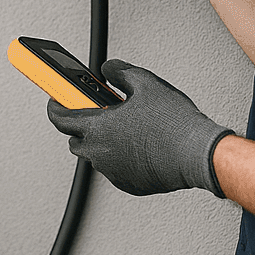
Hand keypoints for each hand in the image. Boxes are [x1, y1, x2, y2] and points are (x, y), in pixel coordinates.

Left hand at [46, 59, 231, 197]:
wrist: (198, 154)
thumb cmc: (174, 123)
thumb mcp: (145, 82)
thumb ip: (119, 72)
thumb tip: (109, 69)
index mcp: (97, 128)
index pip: (60, 118)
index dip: (56, 106)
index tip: (57, 99)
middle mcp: (99, 153)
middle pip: (75, 138)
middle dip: (82, 125)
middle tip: (99, 111)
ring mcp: (113, 172)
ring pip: (96, 155)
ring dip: (102, 141)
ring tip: (125, 127)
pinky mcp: (128, 184)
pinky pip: (114, 169)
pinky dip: (118, 157)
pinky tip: (138, 145)